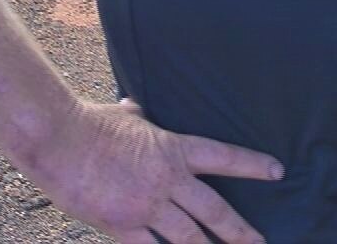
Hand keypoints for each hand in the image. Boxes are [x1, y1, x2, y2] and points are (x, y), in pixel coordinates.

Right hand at [20, 97, 282, 243]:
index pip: (224, 157)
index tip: (278, 172)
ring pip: (188, 238)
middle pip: (215, 210)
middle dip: (240, 231)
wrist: (58, 140)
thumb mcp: (125, 116)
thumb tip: (136, 106)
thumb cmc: (89, 122)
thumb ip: (139, 117)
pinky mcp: (121, 226)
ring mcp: (146, 206)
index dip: (253, 165)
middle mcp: (167, 180)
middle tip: (259, 242)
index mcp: (173, 149)